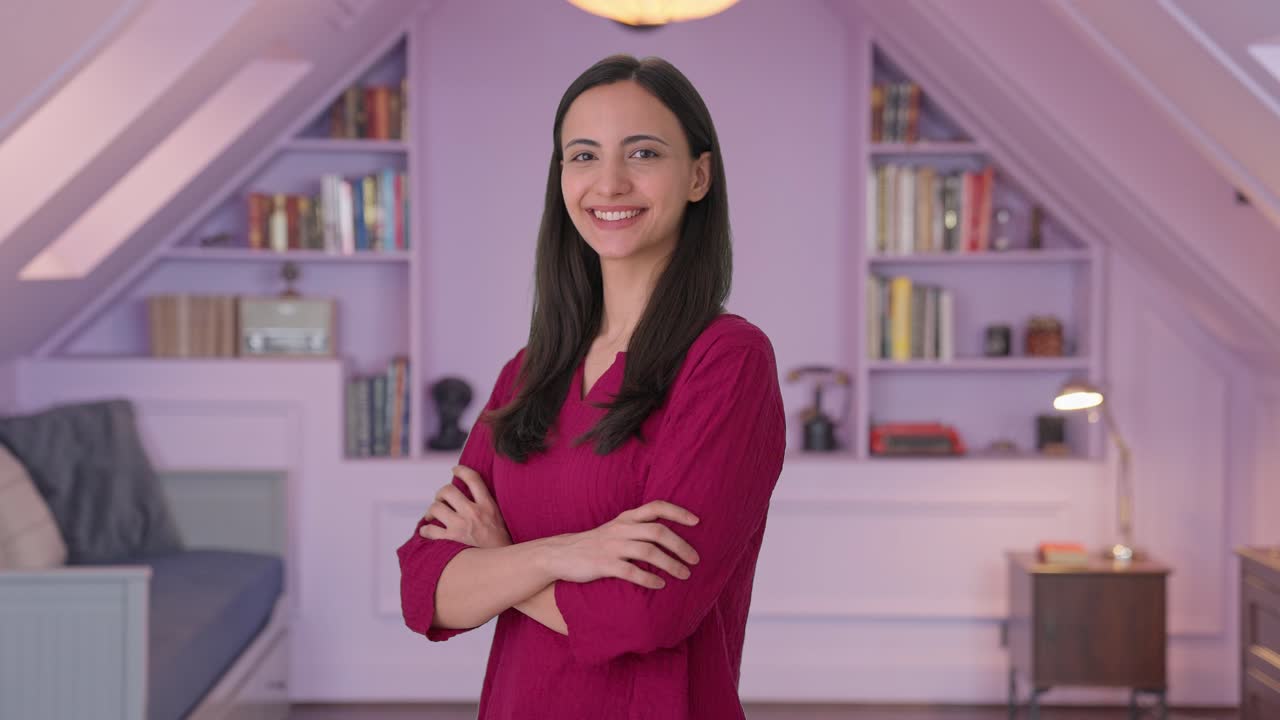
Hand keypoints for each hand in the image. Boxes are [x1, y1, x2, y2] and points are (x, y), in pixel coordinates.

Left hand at [418, 464, 511, 547]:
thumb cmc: (501, 546)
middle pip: (448, 490)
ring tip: (432, 516)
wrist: (503, 567)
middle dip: (440, 493)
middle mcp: (473, 512)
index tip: (455, 470)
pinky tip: (427, 532)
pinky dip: (425, 530)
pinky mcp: (451, 540)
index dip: (461, 470)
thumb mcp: (499, 520)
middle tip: (441, 500)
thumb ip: (487, 507)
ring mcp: (461, 526)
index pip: (473, 479)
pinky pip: (429, 530)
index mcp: (488, 506)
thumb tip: (472, 498)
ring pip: (435, 507)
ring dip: (431, 511)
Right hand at [543, 501, 700, 589]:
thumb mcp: (616, 529)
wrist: (559, 554)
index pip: (656, 507)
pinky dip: (648, 578)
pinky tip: (660, 585)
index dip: (678, 512)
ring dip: (670, 564)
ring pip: (649, 552)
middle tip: (696, 560)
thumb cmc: (594, 544)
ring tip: (684, 575)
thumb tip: (668, 536)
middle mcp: (621, 529)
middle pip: (658, 532)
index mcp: (626, 518)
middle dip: (681, 545)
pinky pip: (631, 572)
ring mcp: (612, 546)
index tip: (697, 521)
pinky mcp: (603, 564)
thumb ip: (637, 528)